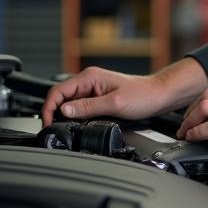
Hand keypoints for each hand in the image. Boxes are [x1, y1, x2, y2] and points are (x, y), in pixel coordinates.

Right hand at [41, 59, 207, 126]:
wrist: (160, 96)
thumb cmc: (143, 96)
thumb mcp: (114, 104)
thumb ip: (88, 107)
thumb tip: (64, 110)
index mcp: (89, 77)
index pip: (57, 91)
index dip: (49, 108)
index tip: (48, 124)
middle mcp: (89, 81)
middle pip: (60, 96)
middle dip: (53, 113)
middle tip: (53, 130)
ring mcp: (93, 89)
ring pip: (69, 102)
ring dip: (63, 115)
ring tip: (63, 129)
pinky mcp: (99, 98)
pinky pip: (80, 107)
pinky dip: (74, 116)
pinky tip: (77, 125)